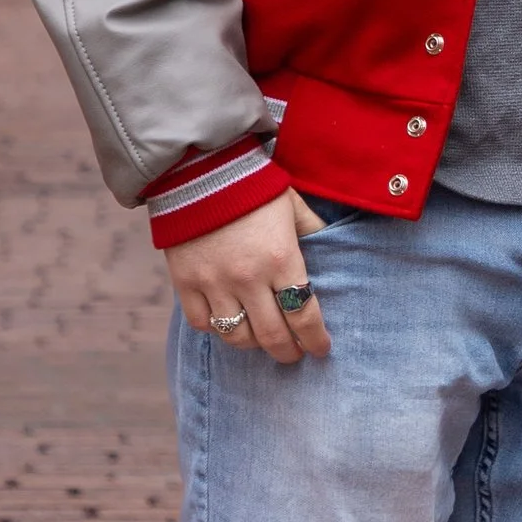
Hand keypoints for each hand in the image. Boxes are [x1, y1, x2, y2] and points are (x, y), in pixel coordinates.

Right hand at [164, 191, 330, 366]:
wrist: (198, 168)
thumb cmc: (253, 186)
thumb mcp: (293, 206)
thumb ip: (314, 232)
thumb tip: (336, 251)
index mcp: (281, 258)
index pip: (304, 315)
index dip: (315, 339)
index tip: (321, 348)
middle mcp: (248, 277)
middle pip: (273, 336)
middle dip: (289, 352)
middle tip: (295, 353)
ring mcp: (213, 282)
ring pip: (237, 336)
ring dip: (254, 344)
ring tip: (262, 339)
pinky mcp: (185, 282)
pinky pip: (202, 323)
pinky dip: (217, 328)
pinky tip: (228, 320)